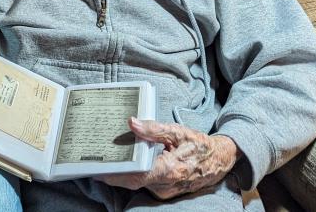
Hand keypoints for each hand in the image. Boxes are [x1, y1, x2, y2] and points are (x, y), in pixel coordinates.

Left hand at [102, 119, 239, 199]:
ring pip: (138, 184)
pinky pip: (145, 184)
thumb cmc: (199, 145)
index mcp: (170, 170)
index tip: (99, 169)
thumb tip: (132, 123)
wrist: (219, 161)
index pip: (136, 176)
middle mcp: (166, 185)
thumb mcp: (178, 132)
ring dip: (123, 174)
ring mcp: (166, 191)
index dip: (116, 175)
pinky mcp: (165, 191)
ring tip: (107, 159)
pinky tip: (125, 163)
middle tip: (96, 162)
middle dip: (114, 174)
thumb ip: (154, 129)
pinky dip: (134, 175)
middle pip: (133, 181)